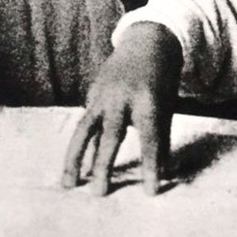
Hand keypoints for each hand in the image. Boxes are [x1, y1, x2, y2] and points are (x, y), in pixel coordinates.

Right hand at [62, 22, 182, 194]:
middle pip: (110, 135)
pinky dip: (84, 145)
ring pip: (84, 129)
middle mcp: (121, 97)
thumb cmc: (162, 79)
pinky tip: (80, 165)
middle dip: (104, 166)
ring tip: (69, 184)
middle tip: (100, 195)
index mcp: (147, 100)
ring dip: (74, 158)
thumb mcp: (167, 106)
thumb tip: (163, 172)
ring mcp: (103, 94)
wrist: (148, 42)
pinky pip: (87, 122)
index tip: (151, 191)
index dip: (151, 166)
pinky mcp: (92, 93)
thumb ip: (162, 138)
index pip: (149, 139)